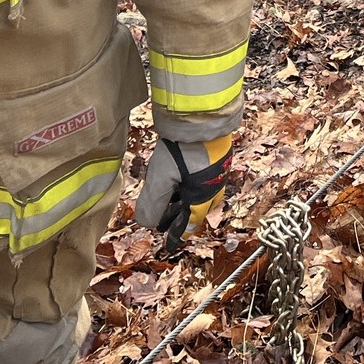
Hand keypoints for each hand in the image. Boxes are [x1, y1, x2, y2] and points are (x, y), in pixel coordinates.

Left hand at [135, 134, 230, 253]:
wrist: (202, 118)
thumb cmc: (182, 150)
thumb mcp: (161, 178)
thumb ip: (152, 203)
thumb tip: (146, 224)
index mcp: (202, 198)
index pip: (189, 224)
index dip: (177, 235)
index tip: (169, 245)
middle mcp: (213, 187)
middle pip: (197, 210)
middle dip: (182, 217)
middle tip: (166, 222)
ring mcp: (217, 171)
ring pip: (200, 193)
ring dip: (184, 200)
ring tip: (169, 199)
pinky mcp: (217, 157)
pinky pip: (203, 179)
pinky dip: (189, 184)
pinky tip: (180, 177)